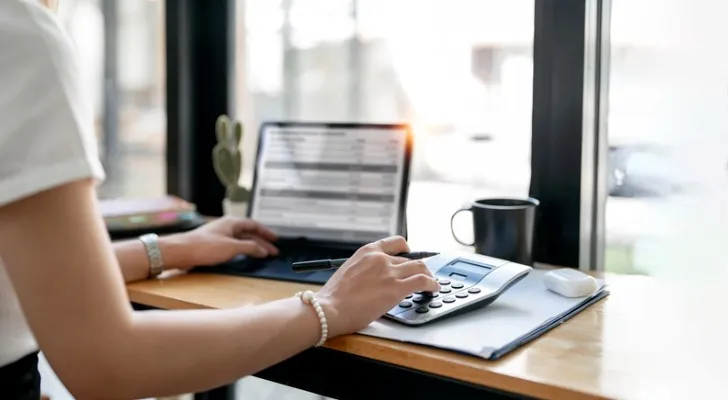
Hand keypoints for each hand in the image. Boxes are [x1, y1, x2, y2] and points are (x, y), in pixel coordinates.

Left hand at [170, 216, 278, 269]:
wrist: (180, 252)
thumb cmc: (203, 246)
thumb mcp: (232, 247)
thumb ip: (250, 247)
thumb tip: (263, 249)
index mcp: (232, 223)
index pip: (254, 225)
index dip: (265, 232)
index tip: (274, 240)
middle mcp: (226, 226)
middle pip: (248, 233)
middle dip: (261, 242)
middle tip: (272, 251)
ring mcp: (219, 235)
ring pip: (240, 239)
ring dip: (251, 246)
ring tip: (261, 254)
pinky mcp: (212, 244)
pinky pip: (232, 245)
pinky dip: (241, 250)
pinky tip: (242, 256)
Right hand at [315, 236, 439, 336]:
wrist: (330, 309)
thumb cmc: (334, 297)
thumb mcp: (349, 271)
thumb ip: (365, 269)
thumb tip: (376, 277)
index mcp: (367, 251)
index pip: (395, 242)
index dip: (407, 250)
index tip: (411, 255)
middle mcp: (380, 258)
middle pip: (409, 258)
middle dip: (418, 267)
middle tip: (422, 274)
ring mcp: (390, 272)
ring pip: (419, 267)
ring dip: (428, 275)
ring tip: (431, 282)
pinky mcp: (397, 288)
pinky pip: (422, 281)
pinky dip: (432, 284)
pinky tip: (433, 289)